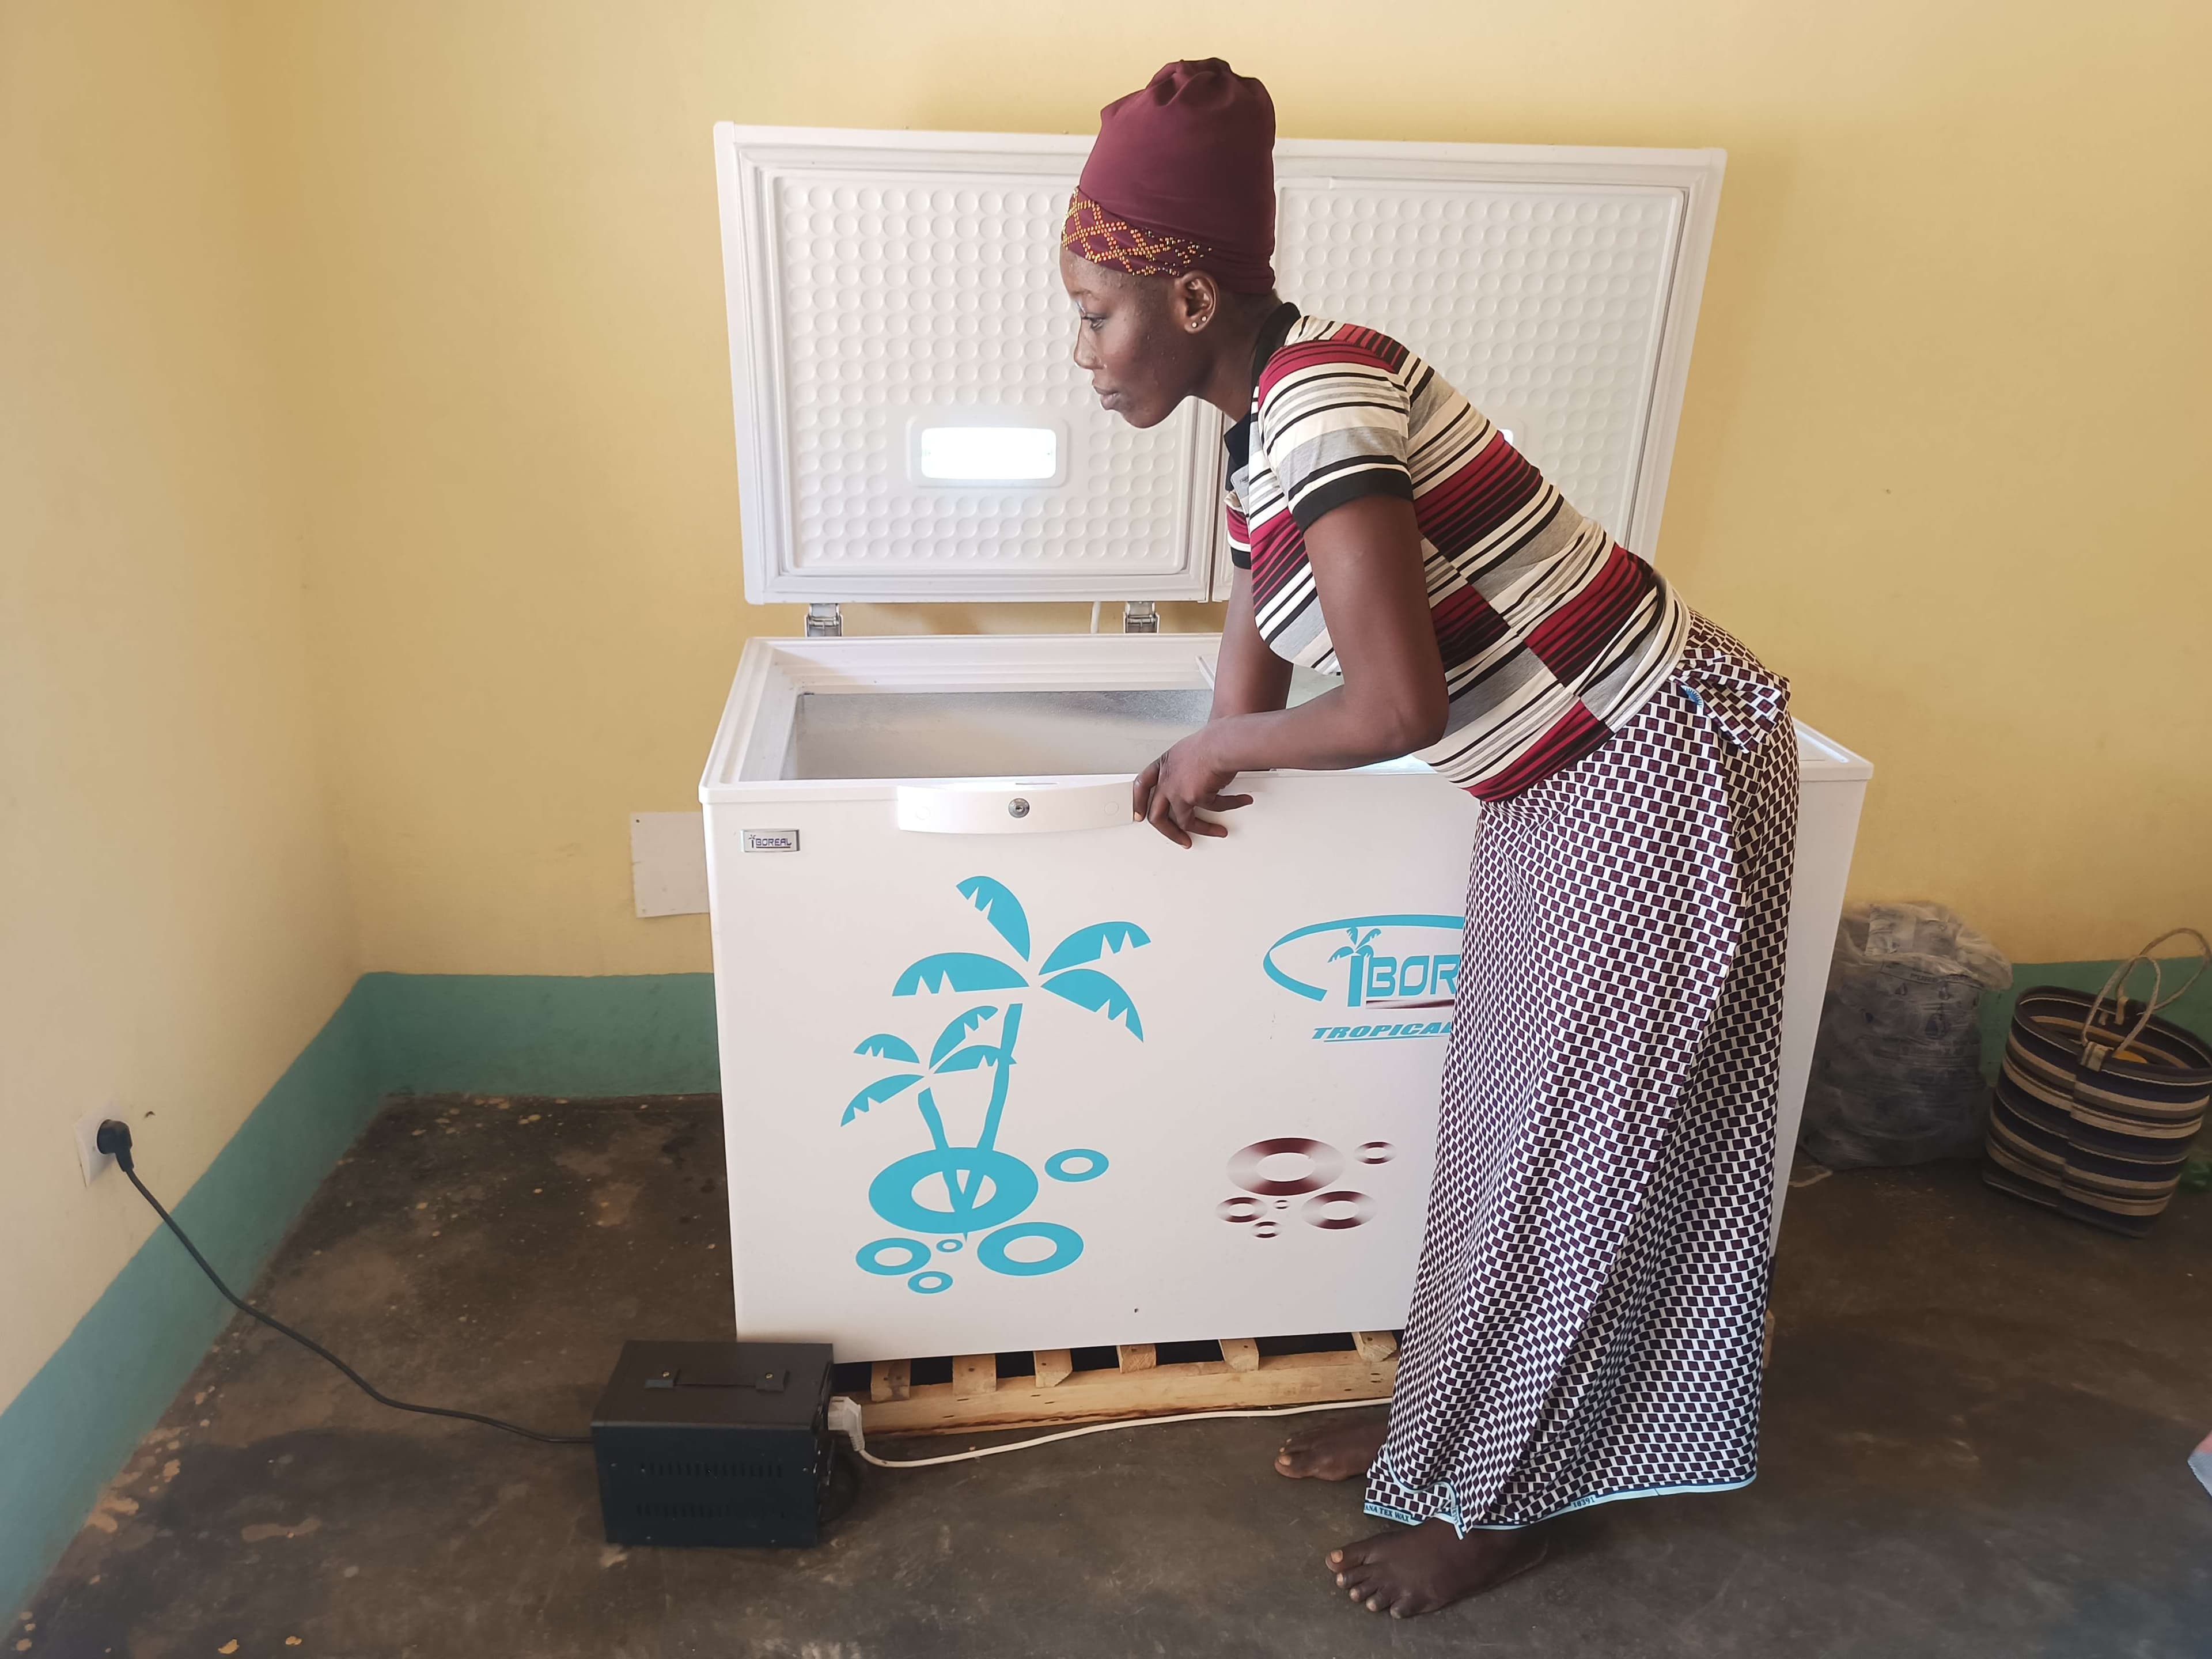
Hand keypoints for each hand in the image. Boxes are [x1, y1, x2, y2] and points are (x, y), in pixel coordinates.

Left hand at [1132, 730, 1253, 847]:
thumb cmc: (1210, 739)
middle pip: (1157, 815)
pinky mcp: (1194, 798)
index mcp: (1163, 765)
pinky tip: (1240, 801)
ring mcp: (1178, 792)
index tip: (1140, 814)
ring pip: (1185, 822)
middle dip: (1169, 832)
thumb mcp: (1190, 748)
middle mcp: (1167, 781)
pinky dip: (1230, 806)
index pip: (1143, 785)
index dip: (1139, 802)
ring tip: (1217, 831)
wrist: (1221, 743)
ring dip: (1204, 830)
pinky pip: (1214, 809)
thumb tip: (1203, 750)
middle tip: (1180, 838)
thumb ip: (1189, 760)